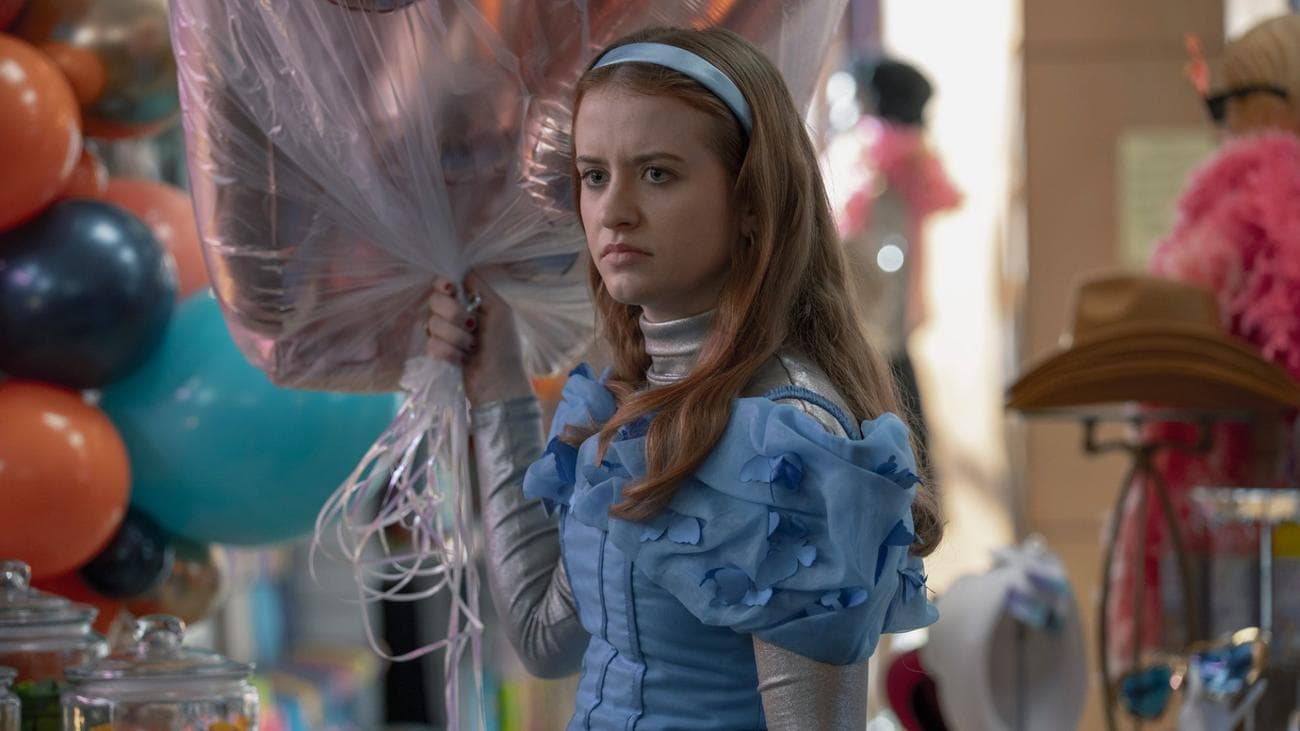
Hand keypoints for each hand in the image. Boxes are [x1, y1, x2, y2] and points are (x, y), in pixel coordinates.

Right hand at [425, 272, 532, 405]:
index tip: (451, 289)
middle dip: (453, 314)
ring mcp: (444, 334)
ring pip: (432, 324)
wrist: (499, 382)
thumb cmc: (504, 346)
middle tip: (472, 325)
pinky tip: (462, 360)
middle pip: (435, 301)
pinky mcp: (438, 354)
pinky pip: (431, 345)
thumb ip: (480, 287)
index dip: (443, 284)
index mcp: (469, 302)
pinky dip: (449, 353)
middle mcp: (453, 315)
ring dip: (455, 337)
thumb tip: (462, 268)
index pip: (444, 284)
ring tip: (471, 347)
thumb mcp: (500, 311)